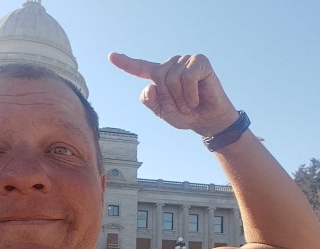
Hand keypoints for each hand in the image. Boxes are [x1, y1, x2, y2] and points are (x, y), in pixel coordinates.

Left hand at [108, 52, 237, 136]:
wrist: (209, 121)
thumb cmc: (186, 115)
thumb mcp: (163, 112)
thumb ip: (151, 101)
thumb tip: (150, 86)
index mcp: (159, 77)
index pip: (140, 68)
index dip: (126, 63)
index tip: (111, 56)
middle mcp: (171, 65)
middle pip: (158, 77)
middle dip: (169, 97)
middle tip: (182, 106)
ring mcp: (185, 61)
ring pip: (172, 78)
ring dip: (181, 98)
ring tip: (190, 103)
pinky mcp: (199, 61)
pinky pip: (187, 77)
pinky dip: (190, 93)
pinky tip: (197, 98)